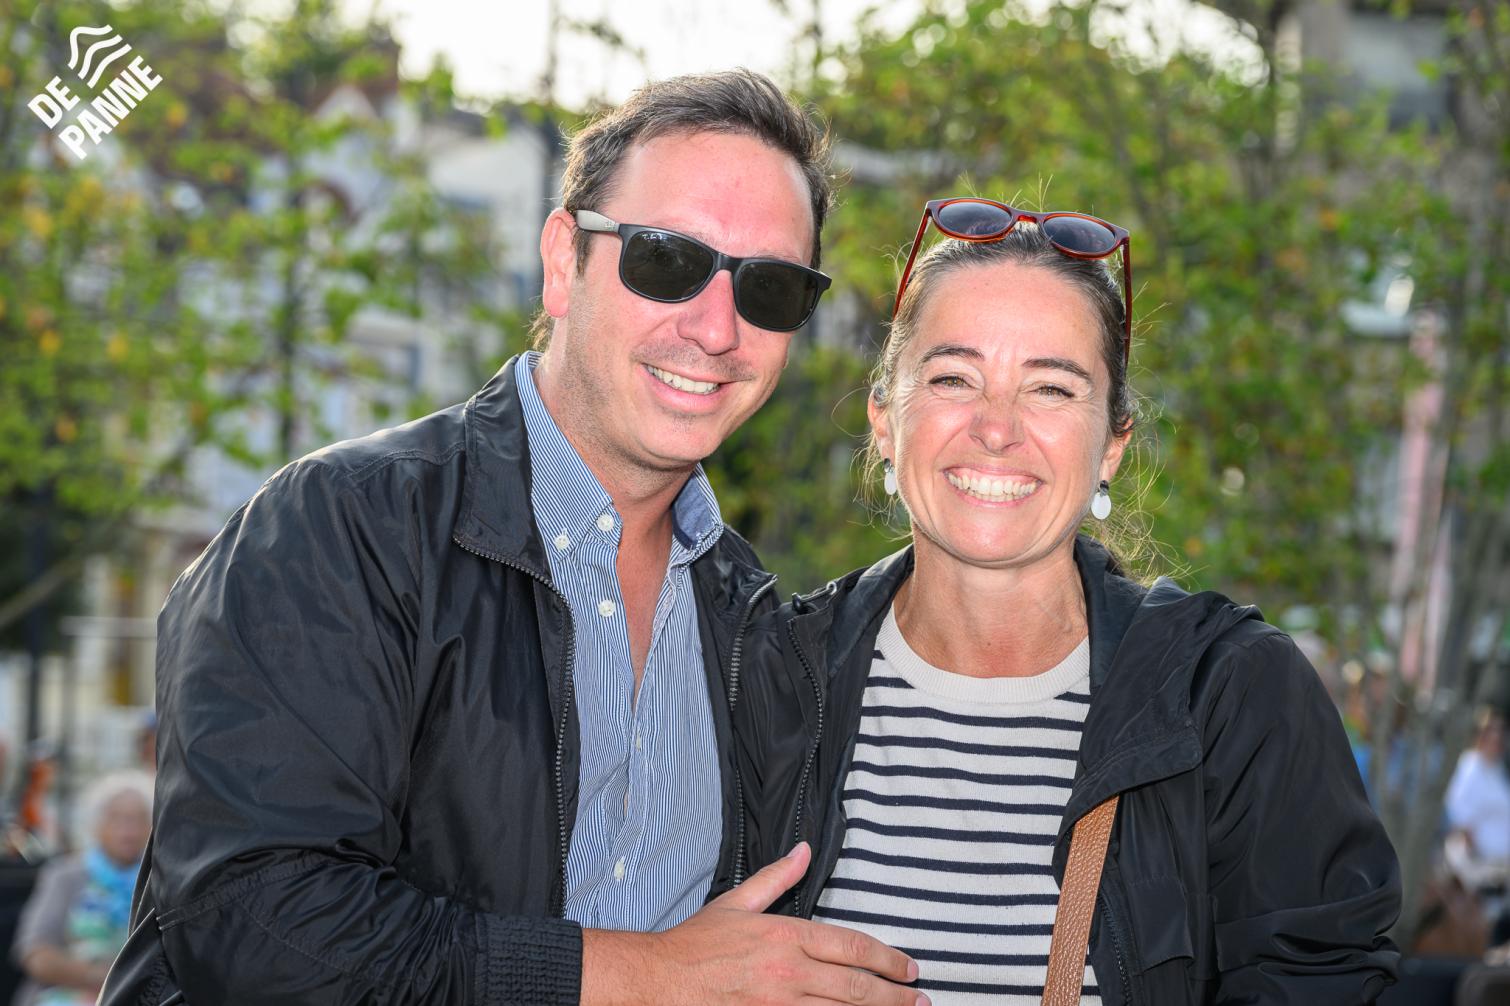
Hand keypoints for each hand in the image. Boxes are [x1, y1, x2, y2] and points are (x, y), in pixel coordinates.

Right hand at [581, 843, 927, 1005]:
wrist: (657, 982)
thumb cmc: (695, 946)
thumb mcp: (737, 903)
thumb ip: (777, 878)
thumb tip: (804, 850)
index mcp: (785, 936)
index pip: (851, 946)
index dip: (887, 959)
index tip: (910, 970)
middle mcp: (789, 972)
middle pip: (856, 987)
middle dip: (894, 996)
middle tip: (920, 1001)